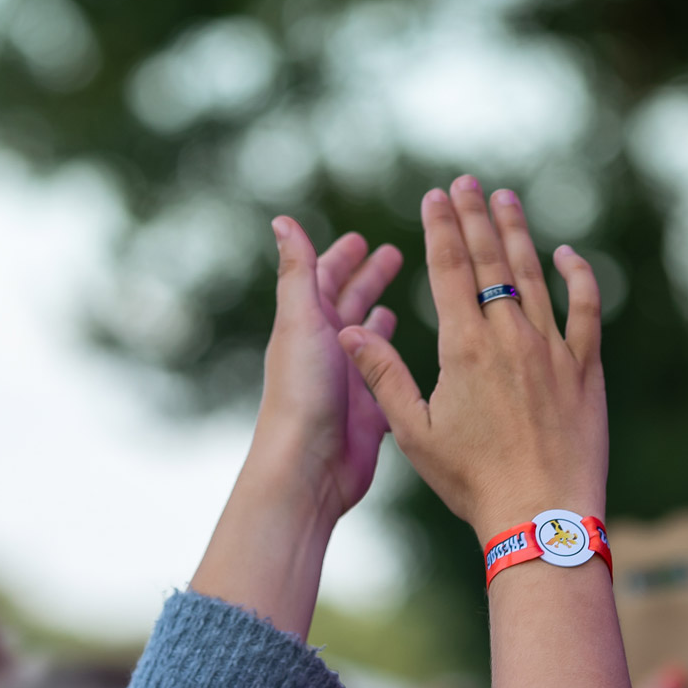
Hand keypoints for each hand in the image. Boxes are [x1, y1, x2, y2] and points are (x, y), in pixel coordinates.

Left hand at [184, 220, 400, 637]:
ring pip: (363, 339)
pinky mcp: (367, 411)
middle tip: (394, 253)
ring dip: (377, 314)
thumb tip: (281, 220)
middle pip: (345, 304)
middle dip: (366, 278)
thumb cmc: (303, 393)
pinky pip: (380, 378)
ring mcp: (345, 381)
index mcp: (305, 326)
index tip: (361, 238)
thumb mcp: (300, 321)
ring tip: (401, 296)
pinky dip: (389, 360)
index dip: (340, 257)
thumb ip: (297, 271)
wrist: (310, 467)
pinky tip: (406, 352)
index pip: (322, 279)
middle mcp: (324, 350)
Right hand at [337, 177, 604, 542]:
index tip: (434, 197)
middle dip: (475, 216)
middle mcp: (510, 337)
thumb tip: (351, 331)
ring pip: (535, 274)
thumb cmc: (472, 480)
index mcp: (465, 349)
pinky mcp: (585, 369)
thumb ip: (384, 376)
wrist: (541, 515)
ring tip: (507, 199)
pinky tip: (567, 254)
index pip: (449, 271)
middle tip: (467, 182)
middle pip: (490, 261)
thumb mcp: (414, 432)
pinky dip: (577, 277)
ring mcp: (553, 349)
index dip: (440, 229)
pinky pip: (585, 309)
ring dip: (518, 233)